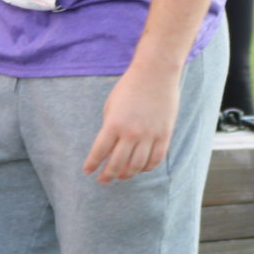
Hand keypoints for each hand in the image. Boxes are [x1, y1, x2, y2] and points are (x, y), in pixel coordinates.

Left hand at [83, 62, 179, 184]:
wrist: (155, 74)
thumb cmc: (129, 87)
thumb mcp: (111, 106)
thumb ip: (109, 128)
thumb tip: (109, 149)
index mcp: (114, 124)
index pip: (99, 152)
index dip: (93, 164)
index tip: (89, 171)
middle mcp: (131, 133)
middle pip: (117, 164)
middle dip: (108, 175)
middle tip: (103, 180)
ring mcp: (149, 135)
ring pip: (137, 166)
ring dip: (127, 174)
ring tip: (121, 176)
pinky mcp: (164, 135)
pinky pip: (155, 160)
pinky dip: (146, 168)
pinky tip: (140, 168)